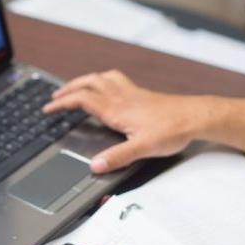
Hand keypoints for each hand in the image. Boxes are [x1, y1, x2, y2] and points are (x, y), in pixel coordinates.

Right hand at [43, 70, 218, 173]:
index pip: (82, 99)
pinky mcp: (141, 93)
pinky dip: (103, 79)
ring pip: (101, 78)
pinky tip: (106, 86)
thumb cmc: (172, 129)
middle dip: (68, 88)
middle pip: (87, 83)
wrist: (195, 116)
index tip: (48, 108)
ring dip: (84, 80)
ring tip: (75, 87)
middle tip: (55, 96)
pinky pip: (116, 79)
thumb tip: (94, 166)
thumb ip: (116, 157)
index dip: (62, 103)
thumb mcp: (142, 148)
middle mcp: (121, 97)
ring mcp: (131, 92)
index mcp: (116, 109)